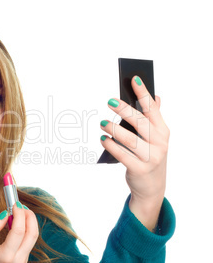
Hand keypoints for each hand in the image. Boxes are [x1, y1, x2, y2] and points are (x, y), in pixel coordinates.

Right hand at [0, 202, 38, 262]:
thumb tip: (6, 213)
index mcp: (6, 256)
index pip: (19, 230)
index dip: (19, 214)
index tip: (15, 204)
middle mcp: (19, 260)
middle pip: (32, 234)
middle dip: (30, 216)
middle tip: (21, 206)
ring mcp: (23, 261)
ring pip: (33, 238)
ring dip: (29, 222)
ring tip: (19, 212)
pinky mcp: (24, 260)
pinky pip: (29, 242)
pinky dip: (26, 230)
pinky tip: (17, 224)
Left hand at [100, 76, 169, 230]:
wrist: (153, 187)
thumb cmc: (150, 156)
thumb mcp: (155, 138)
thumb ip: (153, 118)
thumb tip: (156, 97)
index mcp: (163, 132)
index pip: (153, 109)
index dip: (143, 93)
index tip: (134, 79)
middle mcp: (160, 143)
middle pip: (140, 122)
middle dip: (125, 110)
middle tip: (110, 101)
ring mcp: (151, 157)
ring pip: (130, 139)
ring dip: (114, 129)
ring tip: (102, 123)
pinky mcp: (139, 169)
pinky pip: (122, 155)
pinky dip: (111, 146)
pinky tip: (103, 139)